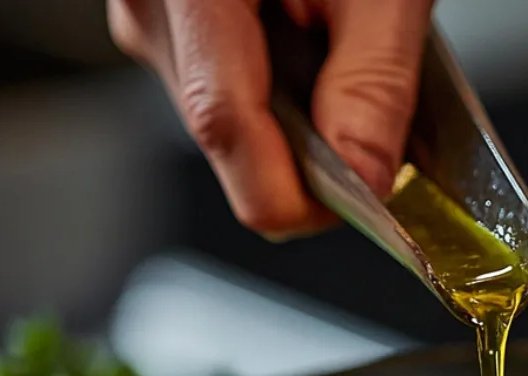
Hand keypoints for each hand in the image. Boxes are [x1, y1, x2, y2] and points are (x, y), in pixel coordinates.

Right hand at [108, 0, 434, 238]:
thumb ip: (373, 79)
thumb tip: (367, 179)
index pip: (230, 134)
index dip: (302, 195)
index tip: (367, 204)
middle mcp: (152, 13)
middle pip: (233, 144)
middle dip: (313, 151)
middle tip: (377, 107)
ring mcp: (149, 20)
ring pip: (231, 124)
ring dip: (300, 115)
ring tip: (341, 43)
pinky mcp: (166, 23)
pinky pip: (225, 88)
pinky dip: (280, 87)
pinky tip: (312, 37)